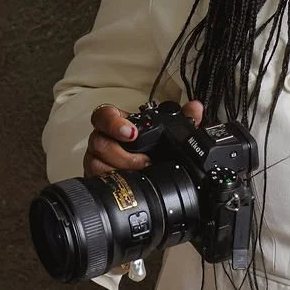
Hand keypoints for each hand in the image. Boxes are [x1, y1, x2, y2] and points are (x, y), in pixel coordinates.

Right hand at [83, 100, 204, 176]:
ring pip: (94, 161)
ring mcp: (98, 158)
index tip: (131, 133)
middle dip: (122, 153)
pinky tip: (129, 181)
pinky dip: (112, 181)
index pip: (104, 115)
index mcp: (118, 124)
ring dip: (119, 168)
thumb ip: (184, 118)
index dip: (113, 122)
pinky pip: (96, 178)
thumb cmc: (152, 148)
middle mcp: (104, 139)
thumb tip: (195, 108)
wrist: (146, 171)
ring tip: (140, 170)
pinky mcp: (97, 176)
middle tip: (143, 159)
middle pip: (98, 140)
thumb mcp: (170, 133)